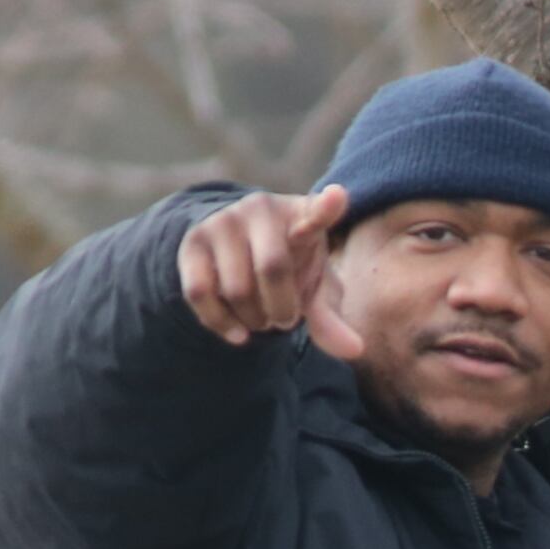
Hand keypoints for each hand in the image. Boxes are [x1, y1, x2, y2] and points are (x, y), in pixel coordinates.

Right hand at [176, 185, 353, 348]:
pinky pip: (200, 293)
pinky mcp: (193, 241)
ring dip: (254, 319)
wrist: (237, 249)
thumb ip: (331, 318)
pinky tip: (238, 332)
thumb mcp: (315, 291)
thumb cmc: (291, 269)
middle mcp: (261, 208)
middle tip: (286, 318)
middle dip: (282, 308)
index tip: (337, 197)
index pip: (318, 212)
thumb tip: (356, 351)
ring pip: (236, 289)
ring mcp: (224, 221)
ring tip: (262, 317)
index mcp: (303, 215)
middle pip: (273, 268)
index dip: (327, 207)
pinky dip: (221, 323)